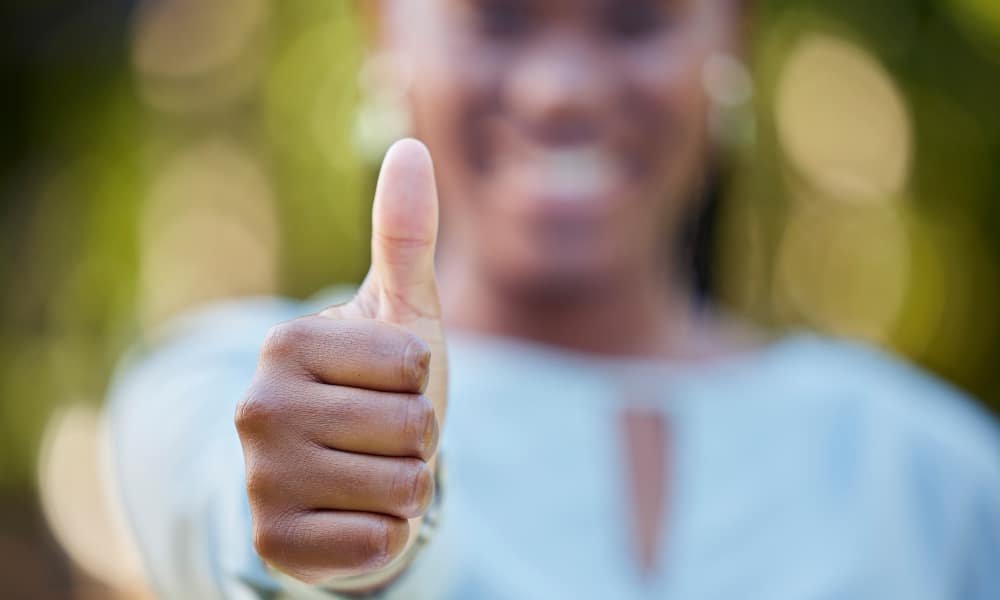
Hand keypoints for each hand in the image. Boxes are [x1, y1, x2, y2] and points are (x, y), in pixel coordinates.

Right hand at [235, 139, 447, 584]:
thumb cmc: (383, 387)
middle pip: (412, 428)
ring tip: (370, 473)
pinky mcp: (272, 544)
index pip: (413, 366)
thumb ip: (405, 234)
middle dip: (418, 438)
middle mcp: (256, 408)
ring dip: (406, 487)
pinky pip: (376, 544)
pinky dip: (385, 535)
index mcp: (287, 343)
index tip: (387, 387)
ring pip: (401, 488)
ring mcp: (259, 480)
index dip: (420, 382)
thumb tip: (408, 145)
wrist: (346, 474)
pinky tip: (354, 517)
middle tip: (380, 436)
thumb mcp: (403, 313)